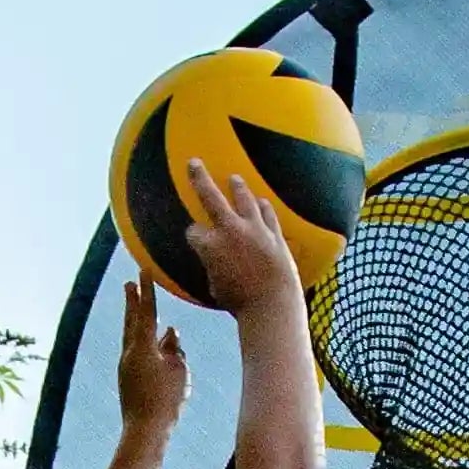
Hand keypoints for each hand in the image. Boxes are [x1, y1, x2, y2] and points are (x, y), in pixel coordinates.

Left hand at [116, 278, 187, 434]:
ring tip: (144, 309)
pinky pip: (138, 353)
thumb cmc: (166, 401)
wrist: (145, 430)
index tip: (143, 271)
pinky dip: (146, 343)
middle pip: (132, 321)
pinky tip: (157, 345)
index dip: (147, 291)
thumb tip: (171, 334)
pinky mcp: (128, 378)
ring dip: (139, 322)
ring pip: (134, 337)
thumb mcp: (179, 371)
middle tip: (129, 283)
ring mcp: (126, 366)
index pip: (146, 312)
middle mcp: (129, 354)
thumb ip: (175, 349)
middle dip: (132, 301)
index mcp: (142, 348)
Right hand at [182, 157, 302, 312]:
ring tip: (235, 179)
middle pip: (210, 197)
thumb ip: (213, 266)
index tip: (196, 239)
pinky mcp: (274, 235)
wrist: (272, 305)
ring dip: (238, 188)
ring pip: (245, 199)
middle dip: (199, 178)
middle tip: (194, 162)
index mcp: (209, 246)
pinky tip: (261, 202)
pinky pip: (268, 215)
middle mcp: (230, 230)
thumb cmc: (239, 303)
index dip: (194, 236)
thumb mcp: (215, 286)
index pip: (193, 232)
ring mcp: (254, 229)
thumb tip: (216, 261)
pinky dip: (263, 208)